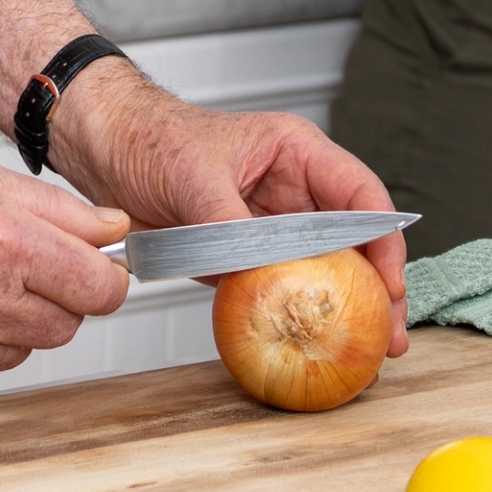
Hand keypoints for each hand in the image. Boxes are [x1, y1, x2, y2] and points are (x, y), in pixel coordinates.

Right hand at [0, 139, 136, 384]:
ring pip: (19, 350)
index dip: (105, 278)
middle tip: (21, 266)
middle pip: (67, 328)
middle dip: (58, 300)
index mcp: (5, 244)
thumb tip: (114, 229)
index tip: (96, 270)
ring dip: (9, 322)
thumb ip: (60, 211)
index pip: (101, 290)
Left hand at [47, 70, 409, 340]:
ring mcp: (270, 228)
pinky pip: (278, 291)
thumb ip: (228, 220)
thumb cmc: (150, 138)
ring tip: (363, 354)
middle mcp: (294, 192)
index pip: (360, 197)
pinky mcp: (244, 258)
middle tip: (387, 337)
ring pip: (323, 271)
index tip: (387, 284)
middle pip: (354, 242)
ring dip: (342, 311)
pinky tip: (306, 345)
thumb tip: (254, 264)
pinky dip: (293, 318)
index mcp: (297, 154)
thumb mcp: (193, 173)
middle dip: (377, 290)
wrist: (103, 152)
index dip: (383, 241)